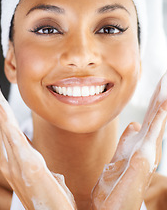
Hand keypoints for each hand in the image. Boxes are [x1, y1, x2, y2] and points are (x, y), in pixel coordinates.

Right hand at [0, 70, 76, 209]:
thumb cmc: (47, 197)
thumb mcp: (40, 173)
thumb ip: (32, 159)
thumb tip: (31, 151)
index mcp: (16, 157)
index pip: (6, 126)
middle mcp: (12, 158)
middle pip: (2, 122)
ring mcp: (17, 162)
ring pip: (4, 126)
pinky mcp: (28, 166)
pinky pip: (14, 139)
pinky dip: (3, 121)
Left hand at [91, 72, 166, 209]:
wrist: (113, 207)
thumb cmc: (116, 184)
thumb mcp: (120, 156)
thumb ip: (128, 139)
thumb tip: (134, 124)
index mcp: (139, 142)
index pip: (149, 118)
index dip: (155, 101)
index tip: (160, 85)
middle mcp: (146, 145)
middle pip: (154, 116)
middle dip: (160, 96)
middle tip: (166, 77)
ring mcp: (146, 151)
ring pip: (156, 121)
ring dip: (162, 102)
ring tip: (166, 84)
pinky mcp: (143, 157)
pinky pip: (153, 132)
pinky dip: (159, 117)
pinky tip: (163, 103)